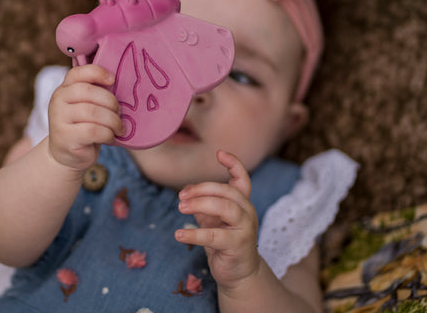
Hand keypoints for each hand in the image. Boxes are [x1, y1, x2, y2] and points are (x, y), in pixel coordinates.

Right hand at [47, 65, 123, 170]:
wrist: (66, 155)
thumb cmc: (83, 126)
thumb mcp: (86, 106)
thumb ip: (95, 94)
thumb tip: (118, 85)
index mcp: (64, 88)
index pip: (78, 73)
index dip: (97, 72)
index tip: (113, 80)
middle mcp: (58, 100)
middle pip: (88, 92)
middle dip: (110, 102)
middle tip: (119, 112)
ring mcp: (58, 119)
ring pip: (92, 112)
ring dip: (112, 120)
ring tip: (118, 127)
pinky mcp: (65, 137)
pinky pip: (93, 130)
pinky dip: (107, 134)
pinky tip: (110, 137)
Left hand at [175, 150, 259, 287]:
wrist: (237, 274)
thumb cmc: (223, 243)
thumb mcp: (212, 220)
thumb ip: (202, 205)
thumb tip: (185, 192)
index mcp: (241, 203)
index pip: (242, 179)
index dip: (234, 164)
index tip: (219, 153)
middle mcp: (247, 213)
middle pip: (227, 191)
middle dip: (202, 189)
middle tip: (181, 195)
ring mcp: (245, 229)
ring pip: (225, 208)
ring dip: (200, 204)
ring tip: (181, 207)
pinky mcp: (237, 246)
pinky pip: (214, 236)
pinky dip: (194, 234)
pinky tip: (178, 234)